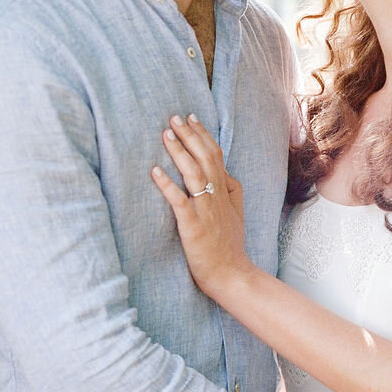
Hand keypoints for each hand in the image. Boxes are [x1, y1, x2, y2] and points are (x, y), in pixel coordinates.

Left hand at [151, 115, 249, 300]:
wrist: (231, 274)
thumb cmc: (231, 245)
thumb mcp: (237, 212)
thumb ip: (233, 190)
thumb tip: (225, 171)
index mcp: (226, 190)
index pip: (215, 154)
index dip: (203, 134)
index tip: (191, 117)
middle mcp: (216, 195)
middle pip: (204, 158)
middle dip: (189, 135)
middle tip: (174, 117)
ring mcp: (205, 210)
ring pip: (193, 173)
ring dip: (179, 152)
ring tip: (166, 135)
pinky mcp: (193, 225)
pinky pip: (179, 201)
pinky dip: (167, 185)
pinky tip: (155, 171)